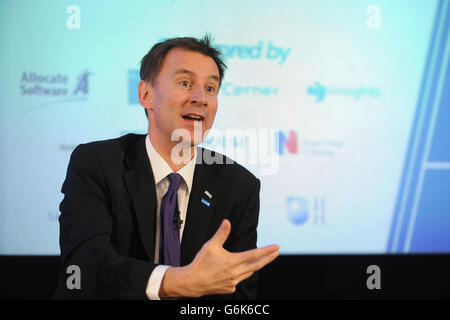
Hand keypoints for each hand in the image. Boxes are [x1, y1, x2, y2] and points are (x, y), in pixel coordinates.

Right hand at [159, 219, 279, 297]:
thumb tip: (227, 222)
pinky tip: (239, 270)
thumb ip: (221, 233)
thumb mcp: (210, 245)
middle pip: (257, 265)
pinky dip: (242, 274)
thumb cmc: (200, 263)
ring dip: (256, 266)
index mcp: (233, 261)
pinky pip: (240, 280)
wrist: (192, 282)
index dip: (267, 251)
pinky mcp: (230, 288)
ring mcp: (233, 282)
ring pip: (249, 272)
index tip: (276, 247)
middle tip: (276, 252)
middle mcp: (235, 273)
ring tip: (261, 260)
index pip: (255, 255)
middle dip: (268, 258)